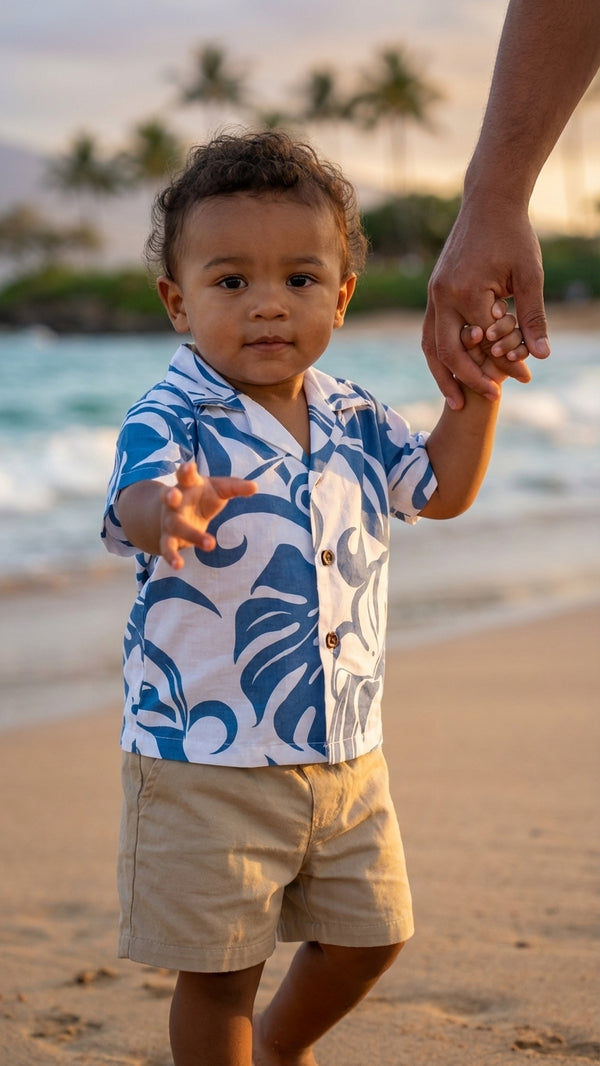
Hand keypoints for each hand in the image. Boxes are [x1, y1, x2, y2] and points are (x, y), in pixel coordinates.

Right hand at [160, 461, 256, 568]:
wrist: (173, 511)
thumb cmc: (201, 495)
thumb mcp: (218, 489)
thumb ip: (235, 487)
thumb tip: (255, 487)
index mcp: (187, 485)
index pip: (185, 475)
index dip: (186, 470)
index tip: (189, 466)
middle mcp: (174, 502)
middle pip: (171, 498)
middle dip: (170, 496)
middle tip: (173, 495)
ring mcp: (169, 520)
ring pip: (175, 527)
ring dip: (190, 535)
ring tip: (210, 544)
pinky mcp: (169, 538)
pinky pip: (168, 548)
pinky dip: (172, 557)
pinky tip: (178, 566)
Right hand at [422, 201, 548, 407]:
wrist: (489, 202)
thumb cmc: (514, 235)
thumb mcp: (530, 275)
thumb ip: (532, 317)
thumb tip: (541, 355)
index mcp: (467, 291)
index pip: (484, 342)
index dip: (502, 365)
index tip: (520, 381)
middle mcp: (443, 296)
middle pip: (448, 352)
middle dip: (465, 380)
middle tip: (484, 401)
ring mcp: (433, 294)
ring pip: (431, 346)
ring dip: (443, 376)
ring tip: (456, 400)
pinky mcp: (434, 292)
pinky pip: (430, 332)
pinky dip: (439, 355)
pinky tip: (449, 371)